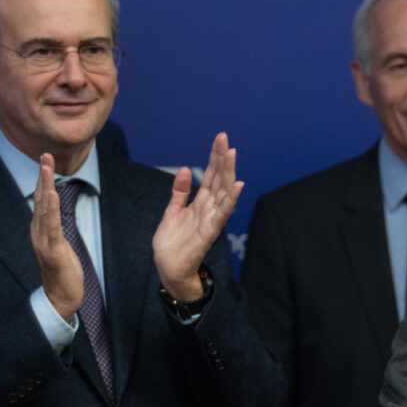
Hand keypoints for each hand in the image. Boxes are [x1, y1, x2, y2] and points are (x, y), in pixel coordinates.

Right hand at [31, 155, 83, 320]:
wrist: (60, 296)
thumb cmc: (62, 270)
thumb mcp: (57, 243)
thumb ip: (54, 226)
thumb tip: (54, 211)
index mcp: (41, 229)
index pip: (42, 199)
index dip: (44, 178)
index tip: (46, 159)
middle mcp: (39, 232)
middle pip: (41, 198)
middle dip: (44, 176)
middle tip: (45, 154)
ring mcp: (44, 240)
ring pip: (45, 209)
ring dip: (46, 186)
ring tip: (47, 167)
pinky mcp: (53, 250)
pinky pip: (52, 227)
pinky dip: (53, 210)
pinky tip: (54, 195)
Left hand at [153, 133, 242, 298]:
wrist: (169, 268)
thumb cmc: (172, 243)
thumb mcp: (172, 211)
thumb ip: (180, 191)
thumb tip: (186, 169)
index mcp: (200, 202)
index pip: (211, 174)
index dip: (215, 157)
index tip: (220, 139)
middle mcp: (209, 207)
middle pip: (219, 178)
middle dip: (222, 158)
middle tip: (225, 139)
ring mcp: (211, 218)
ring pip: (223, 191)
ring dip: (228, 173)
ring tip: (232, 154)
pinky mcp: (210, 231)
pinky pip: (222, 213)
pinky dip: (231, 199)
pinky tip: (237, 185)